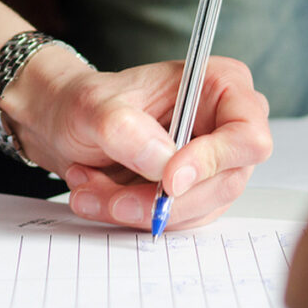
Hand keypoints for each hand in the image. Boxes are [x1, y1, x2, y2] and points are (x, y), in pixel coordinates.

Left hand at [0, 0, 270, 228]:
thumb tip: (167, 165)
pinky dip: (132, 217)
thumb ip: (129, 131)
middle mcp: (226, 127)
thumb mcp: (94, 107)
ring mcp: (212, 165)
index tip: (168, 181)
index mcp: (222, 86)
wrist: (60, 125)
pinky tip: (98, 195)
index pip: (248, 135)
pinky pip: (173, 222)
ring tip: (89, 189)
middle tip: (106, 197)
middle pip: (222, 183)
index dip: (213, 162)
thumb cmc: (82, 103)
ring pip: (194, 210)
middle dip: (158, 198)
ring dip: (136, 210)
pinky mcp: (192, 195)